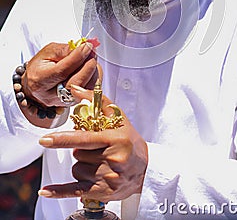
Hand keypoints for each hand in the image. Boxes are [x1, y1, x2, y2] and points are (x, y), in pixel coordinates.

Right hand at [22, 42, 97, 107]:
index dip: (77, 58)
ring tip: (91, 58)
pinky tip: (91, 68)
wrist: (36, 83)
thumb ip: (65, 50)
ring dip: (93, 72)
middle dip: (88, 66)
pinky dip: (94, 78)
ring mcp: (63, 102)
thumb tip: (83, 47)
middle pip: (75, 83)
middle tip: (92, 52)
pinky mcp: (73, 103)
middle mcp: (50, 95)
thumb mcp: (48, 52)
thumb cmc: (41, 66)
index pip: (62, 71)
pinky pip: (89, 92)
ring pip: (85, 89)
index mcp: (40, 80)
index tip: (87, 46)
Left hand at [38, 87, 147, 201]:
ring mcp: (108, 178)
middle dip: (82, 151)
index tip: (46, 139)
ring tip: (98, 163)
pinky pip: (75, 190)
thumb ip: (97, 101)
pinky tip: (46, 191)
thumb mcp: (119, 118)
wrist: (146, 168)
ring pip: (77, 170)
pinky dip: (59, 191)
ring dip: (81, 166)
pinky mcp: (103, 192)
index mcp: (115, 140)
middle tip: (97, 149)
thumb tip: (75, 89)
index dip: (63, 139)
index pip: (84, 139)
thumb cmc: (130, 141)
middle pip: (78, 155)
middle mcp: (112, 159)